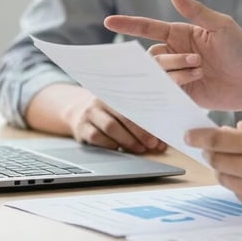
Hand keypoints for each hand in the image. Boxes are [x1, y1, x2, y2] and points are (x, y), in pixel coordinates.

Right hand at [26, 84, 165, 153]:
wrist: (76, 109)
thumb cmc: (111, 108)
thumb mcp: (123, 102)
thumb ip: (140, 108)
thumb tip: (165, 126)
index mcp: (117, 90)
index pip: (136, 101)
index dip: (150, 115)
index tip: (162, 127)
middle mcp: (102, 99)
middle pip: (125, 115)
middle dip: (141, 131)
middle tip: (154, 143)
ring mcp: (90, 113)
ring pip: (111, 127)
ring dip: (128, 140)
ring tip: (141, 149)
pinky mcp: (81, 127)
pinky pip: (97, 137)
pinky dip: (111, 145)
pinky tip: (121, 150)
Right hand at [104, 0, 241, 117]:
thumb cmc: (241, 51)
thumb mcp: (222, 27)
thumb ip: (197, 11)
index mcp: (182, 34)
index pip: (149, 28)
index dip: (129, 24)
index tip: (108, 21)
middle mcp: (176, 53)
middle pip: (153, 56)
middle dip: (170, 59)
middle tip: (197, 61)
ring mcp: (178, 74)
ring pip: (158, 73)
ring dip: (177, 72)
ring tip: (202, 71)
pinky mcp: (181, 94)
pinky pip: (165, 91)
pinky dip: (174, 87)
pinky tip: (190, 84)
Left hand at [186, 118, 241, 218]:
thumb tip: (235, 131)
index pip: (218, 141)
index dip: (199, 137)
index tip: (189, 135)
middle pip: (217, 162)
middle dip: (211, 153)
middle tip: (214, 148)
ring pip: (226, 180)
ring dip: (226, 169)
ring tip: (239, 162)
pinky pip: (241, 196)